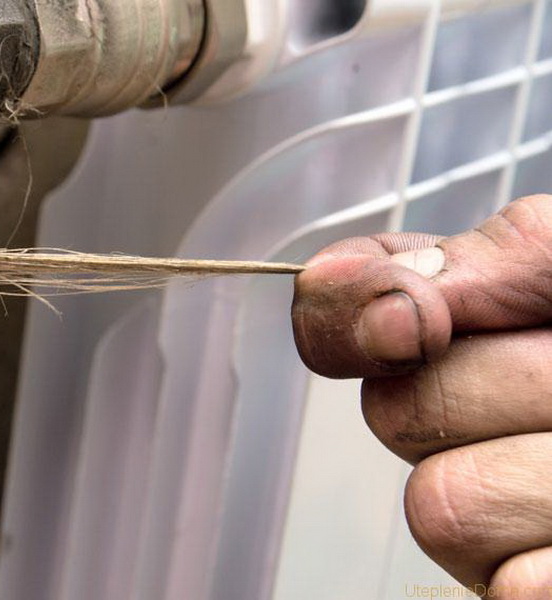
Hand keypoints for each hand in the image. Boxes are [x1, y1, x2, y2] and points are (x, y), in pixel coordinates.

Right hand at [292, 195, 551, 595]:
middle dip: (514, 388)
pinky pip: (513, 591)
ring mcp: (491, 528)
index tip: (416, 322)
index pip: (334, 320)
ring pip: (444, 507)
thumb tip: (366, 291)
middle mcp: (461, 428)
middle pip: (395, 416)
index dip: (348, 319)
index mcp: (467, 332)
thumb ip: (495, 255)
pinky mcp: (523, 594)